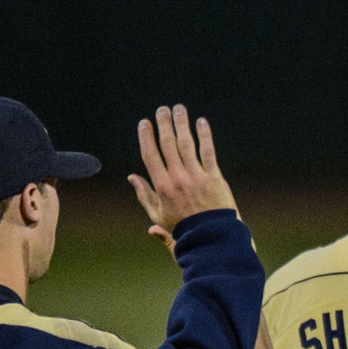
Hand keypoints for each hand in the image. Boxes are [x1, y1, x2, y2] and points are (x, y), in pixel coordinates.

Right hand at [127, 106, 236, 243]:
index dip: (146, 136)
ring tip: (179, 109)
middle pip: (168, 145)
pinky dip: (205, 135)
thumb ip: (144, 195)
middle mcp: (178, 178)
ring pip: (187, 144)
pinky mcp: (215, 178)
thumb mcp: (158, 215)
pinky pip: (208, 152)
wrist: (213, 238)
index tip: (144, 123)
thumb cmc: (184, 229)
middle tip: (162, 109)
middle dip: (164, 124)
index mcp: (162, 186)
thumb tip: (132, 177)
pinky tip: (201, 122)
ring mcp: (197, 177)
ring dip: (182, 124)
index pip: (150, 155)